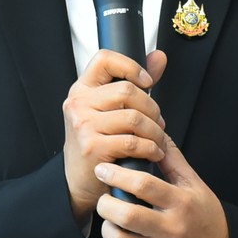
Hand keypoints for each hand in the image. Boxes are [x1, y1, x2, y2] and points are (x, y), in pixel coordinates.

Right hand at [62, 49, 167, 218]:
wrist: (78, 180)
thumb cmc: (97, 142)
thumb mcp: (109, 109)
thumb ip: (135, 83)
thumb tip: (159, 57)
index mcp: (82, 89)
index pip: (105, 59)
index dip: (131, 66)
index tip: (146, 82)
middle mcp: (78, 104)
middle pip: (127, 90)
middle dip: (152, 108)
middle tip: (158, 122)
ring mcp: (84, 126)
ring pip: (134, 118)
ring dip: (155, 132)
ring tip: (158, 140)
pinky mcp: (93, 148)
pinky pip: (133, 142)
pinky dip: (151, 148)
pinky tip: (153, 153)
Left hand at [94, 137, 230, 237]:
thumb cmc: (207, 217)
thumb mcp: (195, 185)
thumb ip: (173, 161)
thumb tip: (158, 136)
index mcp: (180, 202)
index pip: (144, 185)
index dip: (118, 175)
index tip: (104, 170)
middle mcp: (171, 228)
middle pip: (127, 215)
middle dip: (106, 204)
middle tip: (104, 198)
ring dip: (107, 228)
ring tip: (110, 219)